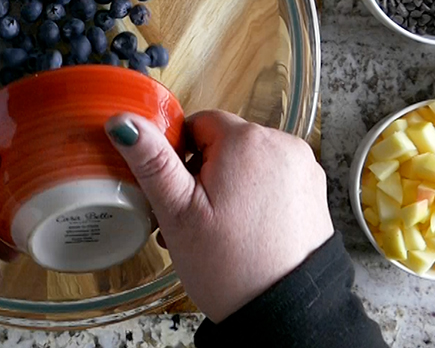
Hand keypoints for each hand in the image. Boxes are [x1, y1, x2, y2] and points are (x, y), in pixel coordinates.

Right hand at [105, 110, 332, 321]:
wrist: (284, 314)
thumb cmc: (230, 265)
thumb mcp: (178, 210)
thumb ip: (151, 160)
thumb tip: (123, 121)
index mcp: (248, 140)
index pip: (198, 123)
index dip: (179, 156)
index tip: (178, 191)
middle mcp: (282, 144)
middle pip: (223, 142)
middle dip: (201, 172)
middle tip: (192, 217)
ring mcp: (302, 169)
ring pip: (246, 162)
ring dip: (226, 185)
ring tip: (215, 228)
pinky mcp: (312, 192)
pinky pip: (270, 179)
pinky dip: (252, 197)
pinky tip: (241, 230)